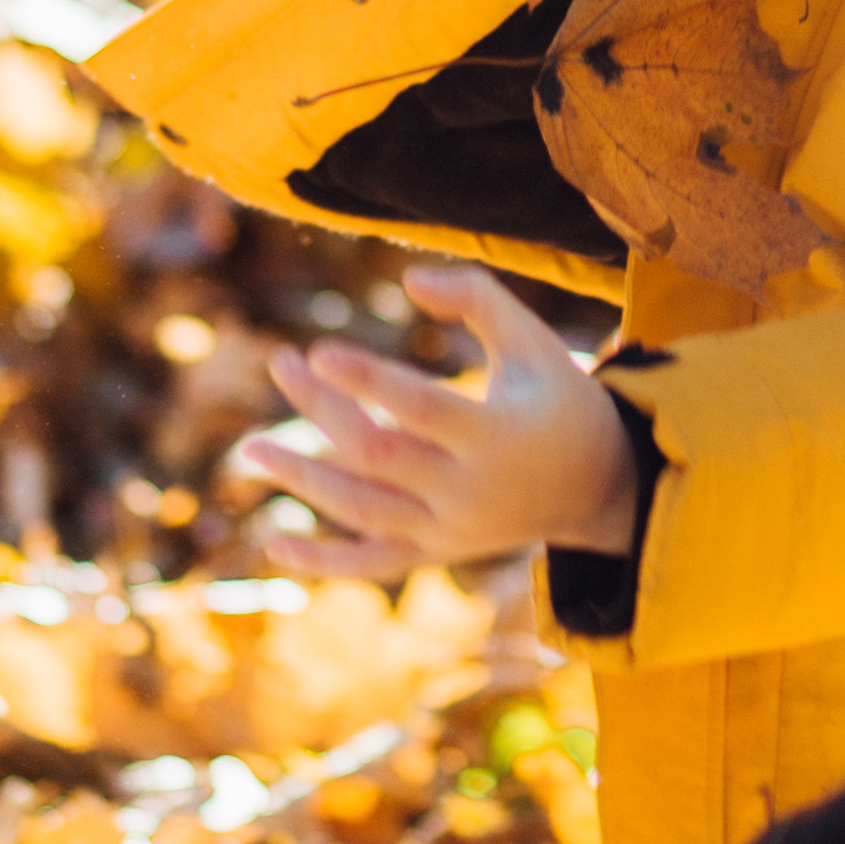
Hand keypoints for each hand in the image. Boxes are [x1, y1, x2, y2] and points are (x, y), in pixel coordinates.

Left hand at [236, 260, 638, 579]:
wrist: (596, 487)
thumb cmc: (558, 396)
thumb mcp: (532, 339)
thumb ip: (477, 298)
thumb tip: (409, 279)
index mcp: (495, 435)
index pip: (419, 409)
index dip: (368, 380)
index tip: (318, 348)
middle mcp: (466, 491)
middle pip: (376, 454)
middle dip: (321, 410)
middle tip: (279, 360)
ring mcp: (446, 530)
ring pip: (362, 511)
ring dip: (302, 479)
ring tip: (249, 449)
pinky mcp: (434, 553)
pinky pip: (370, 564)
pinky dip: (322, 561)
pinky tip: (274, 542)